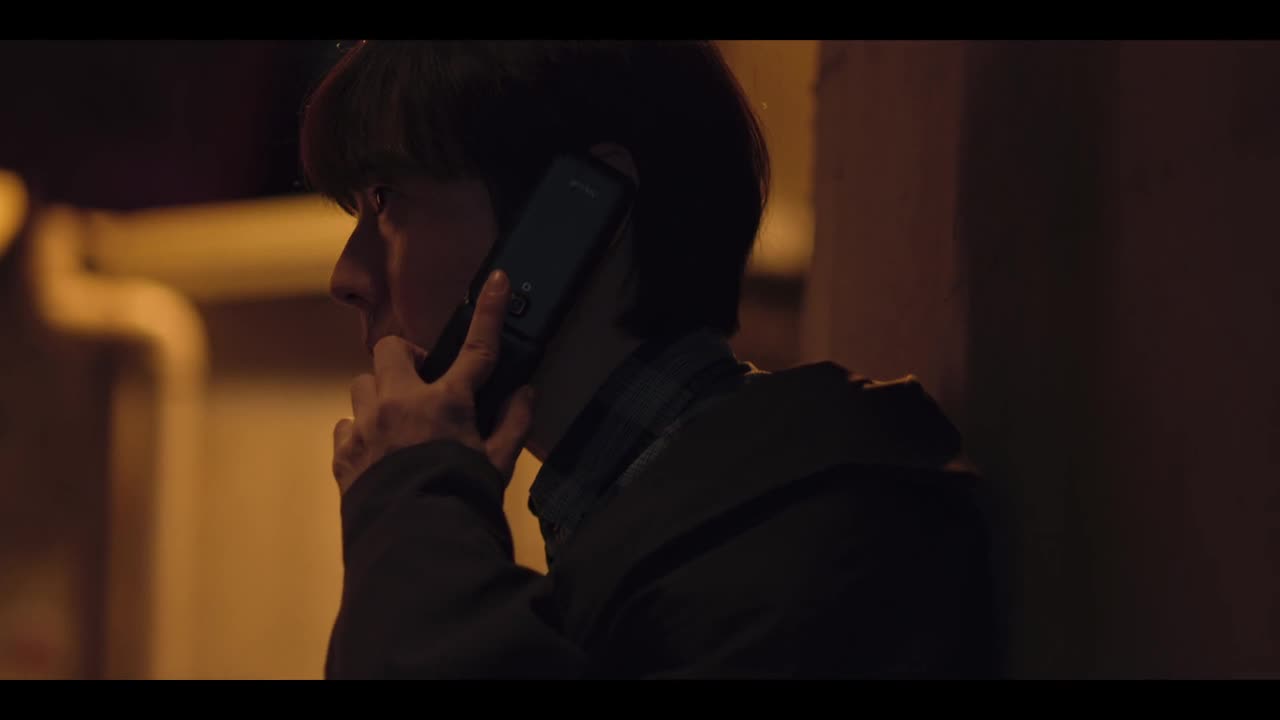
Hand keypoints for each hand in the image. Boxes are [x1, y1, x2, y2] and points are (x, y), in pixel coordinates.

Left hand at [332, 270, 534, 495]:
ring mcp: (367, 427)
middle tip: (423, 382)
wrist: (414, 543)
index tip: (495, 281)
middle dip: (406, 359)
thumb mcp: (498, 464)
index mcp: (445, 403)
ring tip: (397, 421)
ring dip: (379, 396)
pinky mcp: (344, 453)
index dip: (489, 311)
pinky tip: (377, 451)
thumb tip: (526, 393)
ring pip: (363, 386)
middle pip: (391, 350)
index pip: (475, 348)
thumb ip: (514, 424)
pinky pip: (346, 425)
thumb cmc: (461, 500)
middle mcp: (400, 404)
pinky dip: (361, 431)